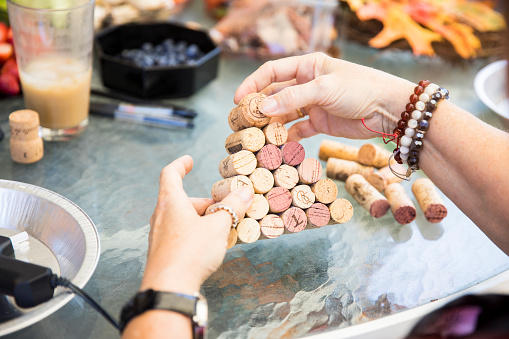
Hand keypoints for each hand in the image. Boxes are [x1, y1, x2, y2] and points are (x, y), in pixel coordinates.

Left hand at [141, 155, 253, 293]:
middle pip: (184, 200)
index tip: (190, 161)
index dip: (181, 165)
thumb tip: (245, 191)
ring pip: (184, 219)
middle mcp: (161, 216)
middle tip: (226, 211)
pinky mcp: (164, 252)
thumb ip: (233, 207)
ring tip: (223, 231)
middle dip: (206, 203)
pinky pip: (182, 235)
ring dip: (203, 220)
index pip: (170, 174)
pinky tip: (211, 247)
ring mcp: (160, 235)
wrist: (169, 289)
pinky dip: (197, 234)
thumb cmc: (190, 252)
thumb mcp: (218, 226)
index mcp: (171, 202)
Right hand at [235, 52, 415, 141]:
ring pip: (284, 114)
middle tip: (243, 122)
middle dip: (259, 107)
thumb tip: (262, 107)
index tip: (239, 99)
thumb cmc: (361, 88)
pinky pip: (298, 129)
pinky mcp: (320, 123)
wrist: (389, 110)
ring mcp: (313, 104)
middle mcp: (307, 84)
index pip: (272, 72)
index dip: (253, 84)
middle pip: (275, 94)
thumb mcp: (323, 88)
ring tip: (257, 136)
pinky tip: (279, 144)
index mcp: (308, 66)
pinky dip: (288, 137)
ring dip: (271, 124)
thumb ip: (292, 98)